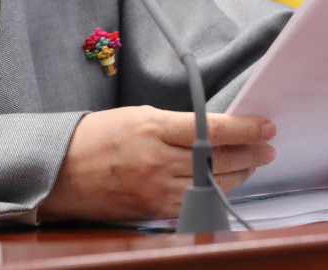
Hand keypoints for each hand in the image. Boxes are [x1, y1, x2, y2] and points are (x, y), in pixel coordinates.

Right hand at [39, 106, 276, 220]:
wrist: (60, 171)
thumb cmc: (96, 137)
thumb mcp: (136, 116)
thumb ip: (174, 124)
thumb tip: (213, 130)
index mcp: (151, 127)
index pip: (210, 128)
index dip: (244, 128)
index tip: (264, 126)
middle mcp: (156, 160)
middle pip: (218, 158)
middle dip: (250, 152)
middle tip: (267, 146)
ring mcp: (155, 189)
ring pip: (212, 184)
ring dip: (238, 174)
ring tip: (251, 164)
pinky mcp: (153, 211)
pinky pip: (195, 205)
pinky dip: (214, 194)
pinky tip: (224, 186)